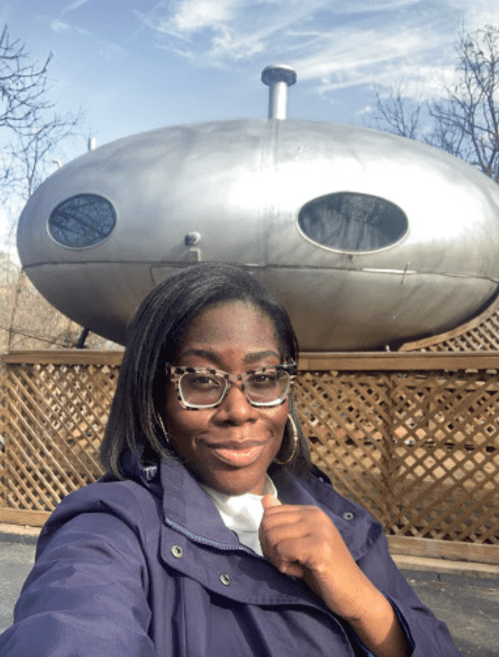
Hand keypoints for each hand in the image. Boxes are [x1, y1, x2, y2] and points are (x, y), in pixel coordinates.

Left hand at [259, 495, 407, 656]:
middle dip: (269, 548)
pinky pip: (283, 551)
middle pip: (268, 523)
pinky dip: (285, 566)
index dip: (267, 537)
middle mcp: (315, 515)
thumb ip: (284, 521)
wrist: (354, 593)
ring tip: (295, 567)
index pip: (269, 513)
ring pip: (273, 537)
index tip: (282, 553)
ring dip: (277, 558)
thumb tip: (265, 498)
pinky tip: (300, 572)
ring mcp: (319, 530)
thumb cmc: (325, 570)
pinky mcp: (320, 548)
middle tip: (286, 562)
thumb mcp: (301, 542)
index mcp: (311, 511)